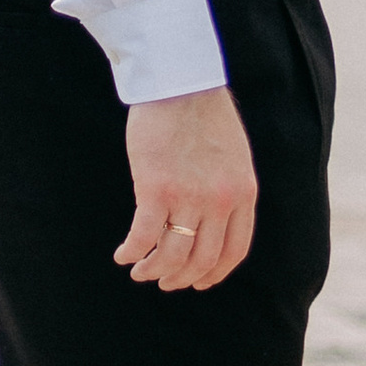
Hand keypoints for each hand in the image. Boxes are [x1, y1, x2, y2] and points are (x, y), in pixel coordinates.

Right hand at [116, 87, 257, 290]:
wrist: (182, 84)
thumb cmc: (204, 115)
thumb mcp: (235, 158)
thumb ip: (229, 190)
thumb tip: (213, 220)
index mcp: (243, 194)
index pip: (234, 251)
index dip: (214, 273)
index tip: (198, 282)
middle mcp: (220, 201)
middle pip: (202, 259)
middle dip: (181, 278)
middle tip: (164, 281)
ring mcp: (189, 197)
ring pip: (172, 255)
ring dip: (154, 271)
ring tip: (141, 272)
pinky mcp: (156, 189)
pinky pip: (144, 235)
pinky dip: (132, 251)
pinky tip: (123, 255)